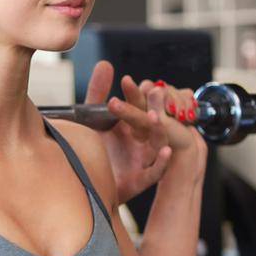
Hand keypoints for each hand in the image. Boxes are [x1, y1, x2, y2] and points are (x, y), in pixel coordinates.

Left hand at [84, 61, 200, 201]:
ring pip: (158, 144)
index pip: (137, 105)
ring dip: (160, 130)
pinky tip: (167, 151)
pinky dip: (162, 161)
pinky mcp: (140, 180)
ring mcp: (143, 160)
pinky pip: (156, 172)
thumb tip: (106, 64)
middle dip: (154, 107)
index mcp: (131, 125)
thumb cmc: (97, 154)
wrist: (89, 190)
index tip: (126, 80)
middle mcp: (141, 140)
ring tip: (156, 117)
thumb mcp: (95, 122)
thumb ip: (97, 94)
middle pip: (151, 122)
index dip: (133, 93)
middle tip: (153, 91)